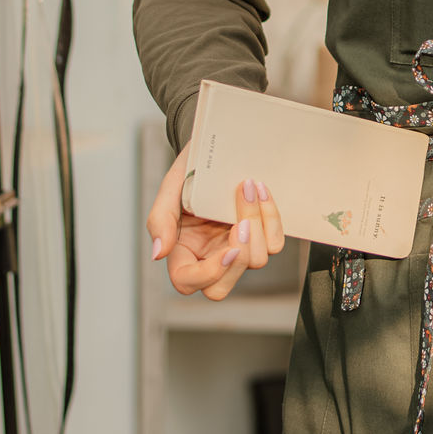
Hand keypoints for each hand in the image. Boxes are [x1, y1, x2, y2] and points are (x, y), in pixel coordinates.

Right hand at [146, 141, 284, 300]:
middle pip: (222, 287)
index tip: (229, 248)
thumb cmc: (191, 168)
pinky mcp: (259, 236)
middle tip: (241, 223)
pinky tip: (261, 192)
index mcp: (182, 251)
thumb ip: (160, 220)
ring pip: (255, 262)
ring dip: (257, 226)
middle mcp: (209, 255)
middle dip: (238, 259)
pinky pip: (273, 243)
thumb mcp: (170, 188)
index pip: (187, 282)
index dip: (209, 274)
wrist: (218, 146)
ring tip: (247, 188)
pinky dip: (272, 219)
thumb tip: (158, 254)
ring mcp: (235, 246)